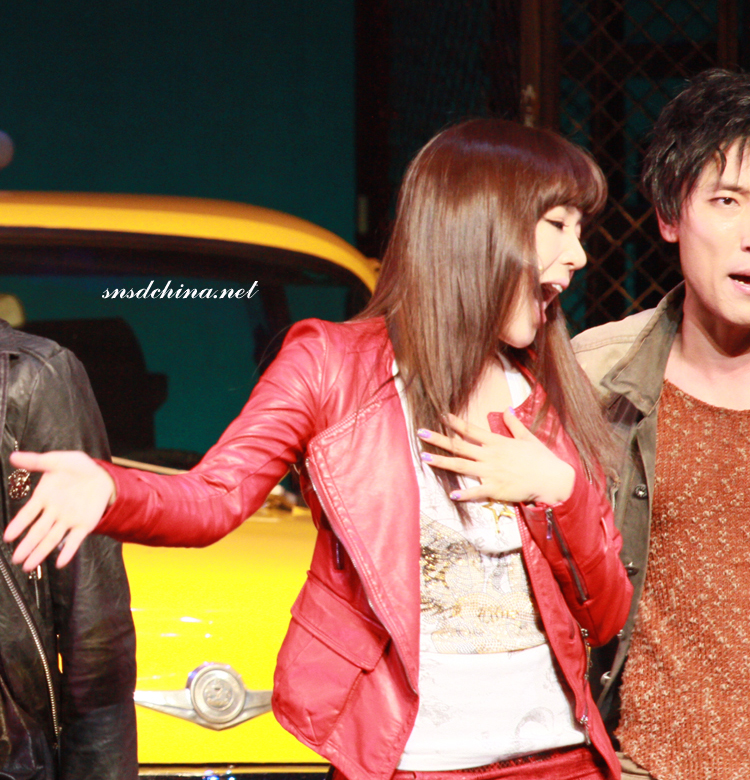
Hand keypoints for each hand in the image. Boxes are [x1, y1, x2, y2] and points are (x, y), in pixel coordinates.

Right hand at [4, 451, 116, 570]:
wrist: (101, 475)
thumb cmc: (77, 468)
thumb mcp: (58, 461)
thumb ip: (37, 461)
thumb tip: (14, 457)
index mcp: (44, 498)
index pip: (27, 514)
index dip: (18, 525)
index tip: (8, 536)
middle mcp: (54, 512)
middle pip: (37, 532)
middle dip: (27, 545)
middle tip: (16, 559)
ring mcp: (68, 520)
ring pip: (52, 539)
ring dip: (41, 552)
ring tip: (28, 566)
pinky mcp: (83, 525)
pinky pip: (74, 540)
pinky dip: (67, 551)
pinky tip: (60, 562)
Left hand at [418, 410, 574, 505]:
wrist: (554, 479)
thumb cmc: (542, 458)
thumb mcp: (528, 437)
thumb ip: (514, 424)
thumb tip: (507, 410)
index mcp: (497, 442)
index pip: (471, 430)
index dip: (455, 422)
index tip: (441, 416)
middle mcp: (490, 455)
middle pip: (459, 445)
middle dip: (439, 439)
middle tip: (421, 433)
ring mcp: (491, 472)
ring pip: (461, 466)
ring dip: (442, 461)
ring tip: (425, 457)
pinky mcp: (496, 489)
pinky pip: (476, 491)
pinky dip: (463, 493)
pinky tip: (451, 493)